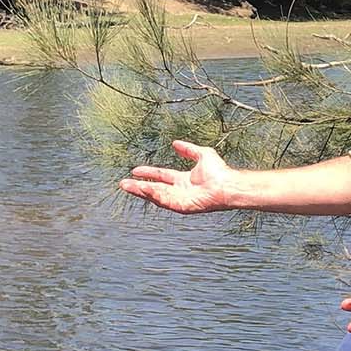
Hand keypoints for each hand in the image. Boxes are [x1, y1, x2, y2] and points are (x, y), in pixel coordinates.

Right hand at [119, 140, 237, 213]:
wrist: (226, 184)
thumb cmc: (219, 171)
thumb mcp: (202, 154)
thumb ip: (188, 149)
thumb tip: (175, 143)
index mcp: (182, 180)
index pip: (161, 176)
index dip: (148, 173)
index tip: (135, 170)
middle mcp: (179, 190)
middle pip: (155, 188)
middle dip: (139, 186)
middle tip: (124, 183)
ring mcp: (179, 200)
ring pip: (156, 196)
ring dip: (141, 191)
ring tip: (127, 186)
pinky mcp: (181, 207)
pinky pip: (164, 201)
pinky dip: (153, 195)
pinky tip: (144, 189)